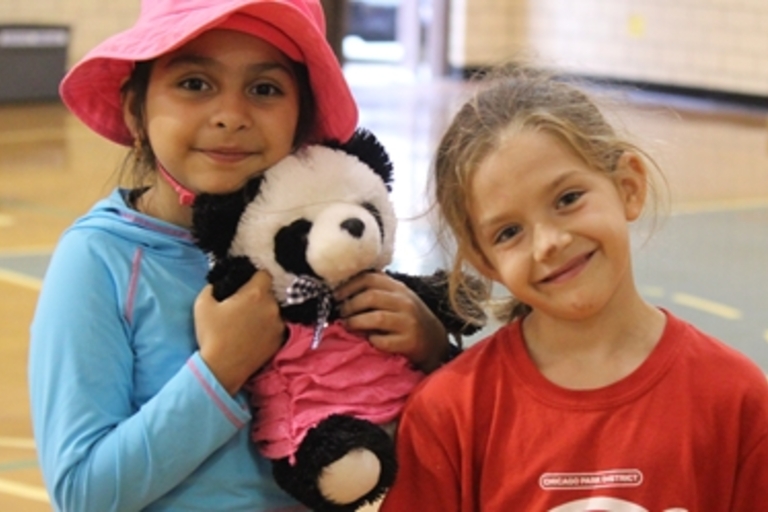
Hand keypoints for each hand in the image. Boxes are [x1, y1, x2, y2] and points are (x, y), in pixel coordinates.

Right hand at [194, 270, 284, 394]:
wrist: (222, 368)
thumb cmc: (212, 335)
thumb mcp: (203, 305)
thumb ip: (212, 287)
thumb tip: (218, 284)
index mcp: (256, 294)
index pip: (264, 274)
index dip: (254, 277)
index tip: (245, 285)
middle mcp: (272, 306)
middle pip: (268, 293)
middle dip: (257, 296)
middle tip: (242, 306)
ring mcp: (279, 324)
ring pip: (273, 310)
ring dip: (264, 312)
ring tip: (248, 323)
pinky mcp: (280, 339)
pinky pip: (275, 326)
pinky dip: (267, 327)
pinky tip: (254, 335)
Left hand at [334, 271, 448, 372]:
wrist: (433, 340)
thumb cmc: (407, 317)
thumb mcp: (396, 298)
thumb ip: (377, 290)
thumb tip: (343, 289)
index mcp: (398, 288)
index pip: (370, 278)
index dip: (349, 286)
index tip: (336, 295)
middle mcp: (404, 302)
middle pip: (371, 297)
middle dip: (350, 305)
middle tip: (341, 313)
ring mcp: (408, 322)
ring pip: (376, 318)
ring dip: (356, 322)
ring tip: (347, 325)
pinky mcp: (408, 342)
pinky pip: (383, 341)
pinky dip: (372, 340)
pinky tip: (369, 340)